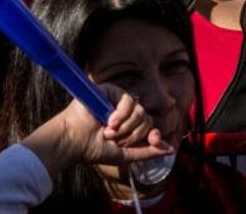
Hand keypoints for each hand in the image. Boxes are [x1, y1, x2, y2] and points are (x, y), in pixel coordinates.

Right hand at [21, 84, 172, 173]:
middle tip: (116, 140)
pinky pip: (128, 100)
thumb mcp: (126, 155)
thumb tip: (171, 150)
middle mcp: (124, 112)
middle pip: (147, 118)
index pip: (151, 125)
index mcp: (128, 125)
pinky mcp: (109, 91)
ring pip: (140, 110)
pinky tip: (109, 122)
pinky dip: (122, 114)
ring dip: (127, 126)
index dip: (154, 133)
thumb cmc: (94, 149)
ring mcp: (117, 101)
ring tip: (108, 132)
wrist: (74, 143)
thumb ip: (148, 152)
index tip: (154, 140)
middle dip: (134, 134)